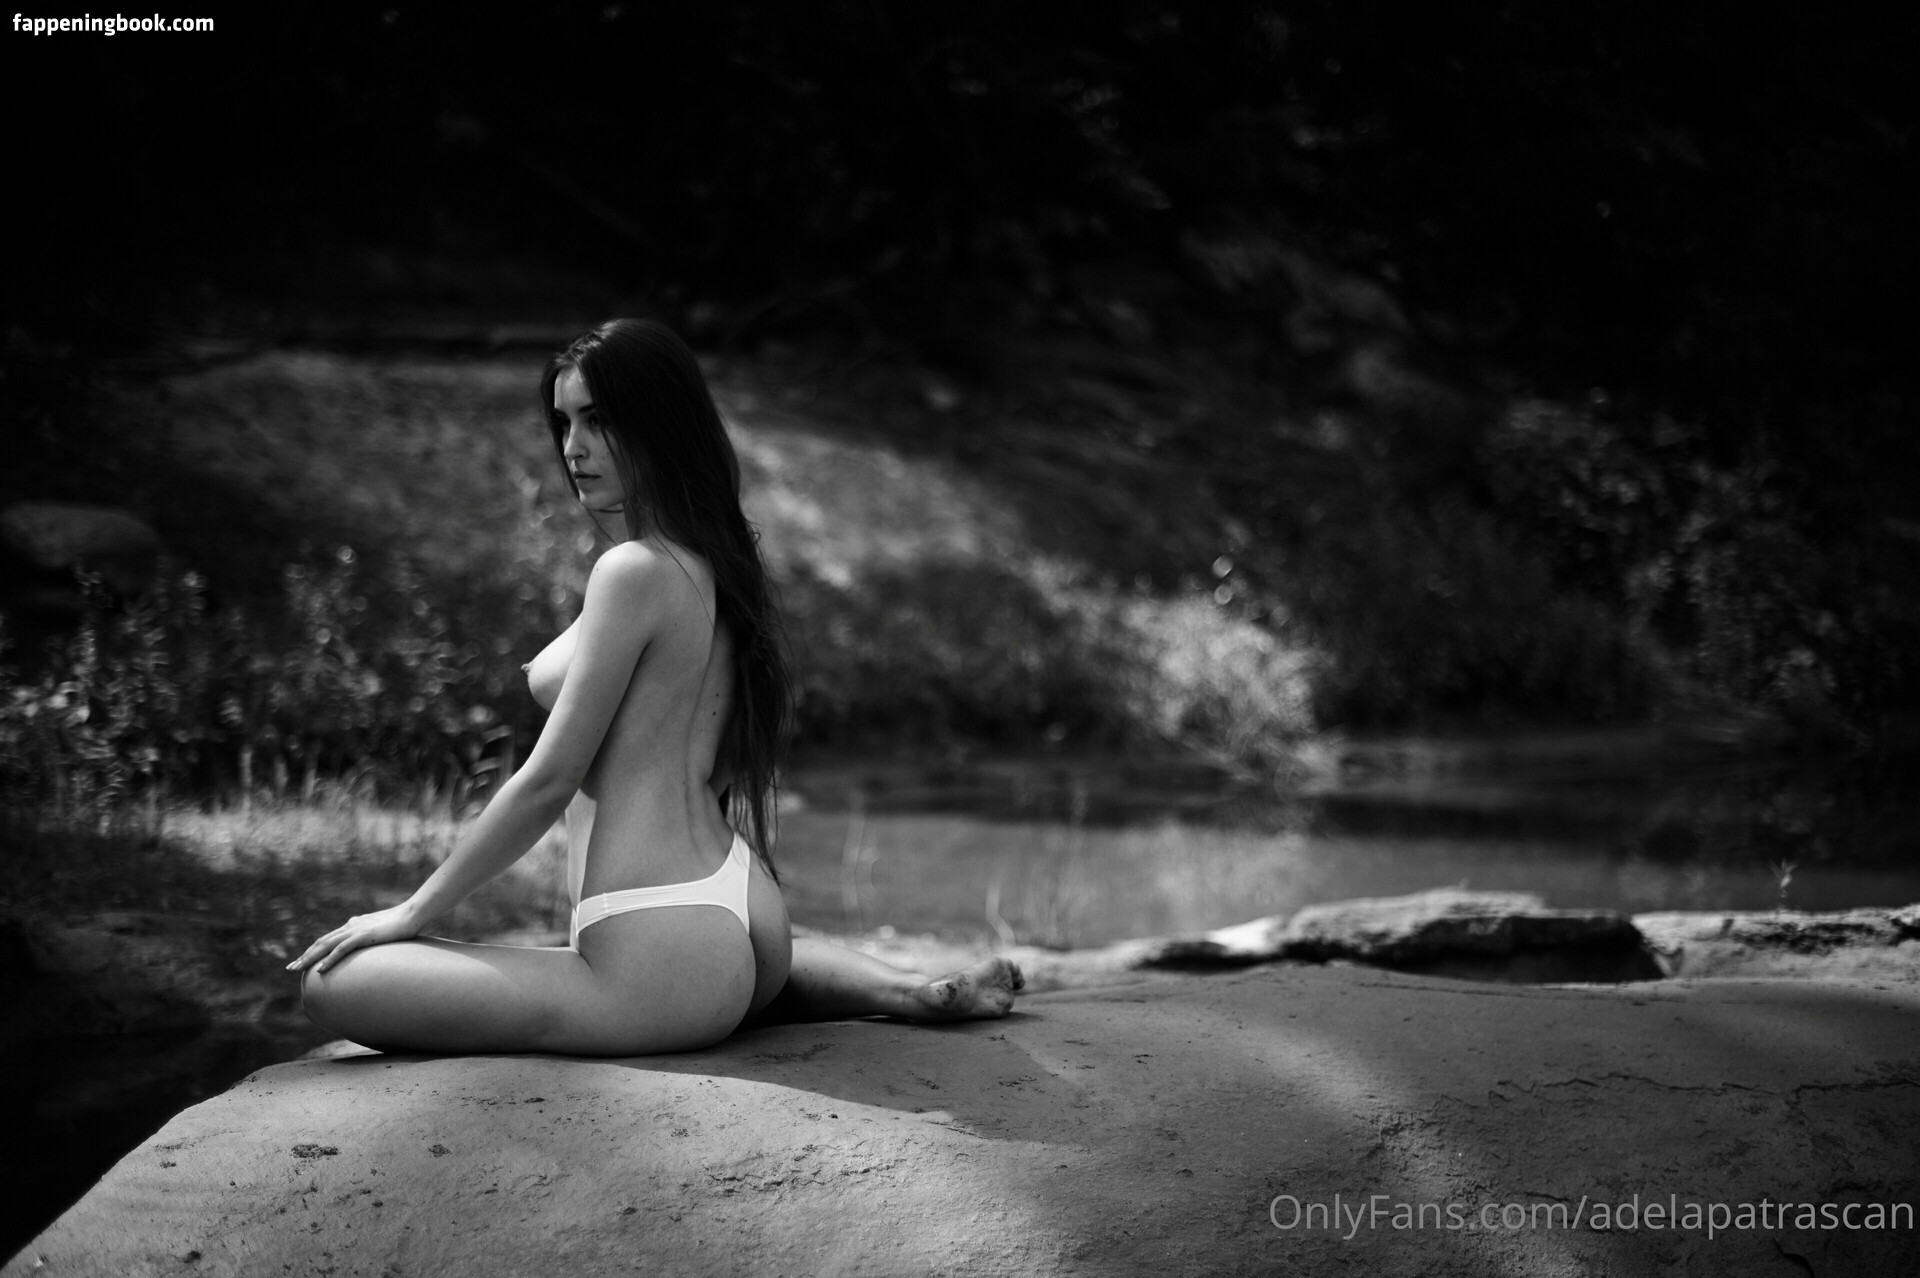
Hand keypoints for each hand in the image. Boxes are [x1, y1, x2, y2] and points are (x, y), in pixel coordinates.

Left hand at [287, 902, 423, 974]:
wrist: (413, 913)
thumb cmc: (402, 923)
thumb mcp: (382, 931)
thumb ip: (371, 936)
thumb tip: (367, 945)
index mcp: (353, 925)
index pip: (327, 939)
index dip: (312, 950)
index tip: (301, 961)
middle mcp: (350, 926)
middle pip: (321, 942)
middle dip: (304, 956)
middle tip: (290, 968)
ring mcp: (356, 930)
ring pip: (326, 945)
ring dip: (309, 958)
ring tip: (297, 969)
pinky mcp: (364, 935)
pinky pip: (342, 949)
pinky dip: (329, 959)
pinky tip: (320, 969)